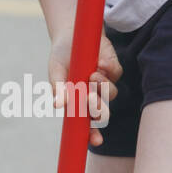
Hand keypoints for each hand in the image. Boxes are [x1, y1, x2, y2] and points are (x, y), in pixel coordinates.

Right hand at [48, 28, 122, 146]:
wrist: (72, 31)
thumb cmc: (61, 56)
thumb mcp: (55, 71)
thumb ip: (57, 88)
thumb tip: (57, 105)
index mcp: (77, 102)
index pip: (86, 124)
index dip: (92, 135)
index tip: (96, 141)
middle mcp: (92, 95)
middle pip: (102, 112)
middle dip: (99, 108)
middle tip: (90, 98)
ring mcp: (104, 82)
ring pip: (111, 94)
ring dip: (102, 87)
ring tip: (91, 74)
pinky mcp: (113, 67)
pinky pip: (116, 74)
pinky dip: (109, 69)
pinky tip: (99, 62)